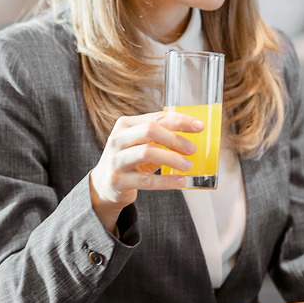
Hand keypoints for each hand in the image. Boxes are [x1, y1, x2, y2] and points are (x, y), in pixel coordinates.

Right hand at [88, 110, 205, 230]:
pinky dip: (166, 181)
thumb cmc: (129, 161)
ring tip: (188, 165)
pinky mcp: (117, 180)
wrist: (104, 185)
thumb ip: (160, 139)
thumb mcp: (140, 145)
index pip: (156, 117)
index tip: (199, 126)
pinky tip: (180, 181)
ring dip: (172, 158)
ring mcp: (115, 159)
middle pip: (150, 130)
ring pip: (147, 152)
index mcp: (125, 125)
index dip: (180, 121)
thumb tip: (193, 139)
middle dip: (175, 138)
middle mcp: (118, 139)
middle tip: (192, 149)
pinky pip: (146, 180)